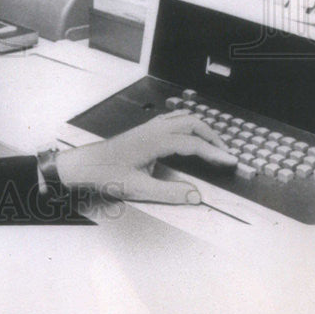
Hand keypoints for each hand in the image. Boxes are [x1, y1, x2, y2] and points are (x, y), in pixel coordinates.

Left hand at [54, 109, 237, 204]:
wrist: (84, 165)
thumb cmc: (106, 175)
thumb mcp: (138, 189)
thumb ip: (169, 193)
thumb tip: (195, 195)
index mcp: (154, 141)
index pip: (192, 143)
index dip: (214, 152)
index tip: (230, 161)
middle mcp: (152, 129)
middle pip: (191, 123)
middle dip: (212, 137)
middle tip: (226, 154)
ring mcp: (147, 127)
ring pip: (181, 118)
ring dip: (200, 128)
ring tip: (213, 145)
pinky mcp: (143, 130)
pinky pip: (171, 120)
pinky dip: (187, 125)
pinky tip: (189, 136)